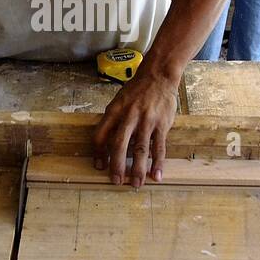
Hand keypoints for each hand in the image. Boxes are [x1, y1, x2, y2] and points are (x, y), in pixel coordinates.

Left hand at [92, 70, 178, 187]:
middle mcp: (129, 116)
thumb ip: (113, 120)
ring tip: (136, 184)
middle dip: (116, 165)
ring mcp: (146, 121)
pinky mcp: (161, 124)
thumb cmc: (137, 90)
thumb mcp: (119, 101)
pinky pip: (159, 147)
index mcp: (114, 111)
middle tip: (116, 181)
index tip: (99, 166)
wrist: (159, 75)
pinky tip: (156, 175)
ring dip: (137, 169)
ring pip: (140, 149)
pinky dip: (157, 163)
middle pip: (119, 144)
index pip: (100, 135)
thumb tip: (107, 143)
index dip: (98, 153)